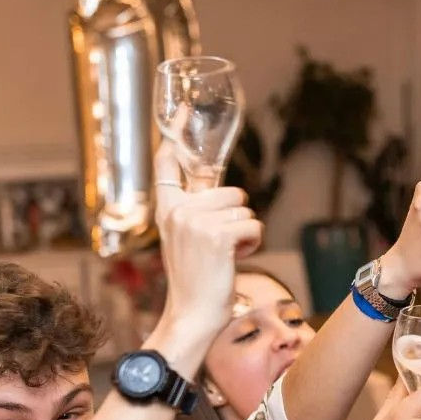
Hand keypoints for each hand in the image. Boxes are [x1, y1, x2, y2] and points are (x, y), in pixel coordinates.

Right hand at [154, 141, 262, 340]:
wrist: (192, 313)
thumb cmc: (195, 278)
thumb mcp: (186, 238)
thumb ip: (196, 210)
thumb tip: (225, 193)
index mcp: (167, 207)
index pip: (168, 163)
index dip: (177, 133)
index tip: (185, 106)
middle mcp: (177, 209)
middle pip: (231, 191)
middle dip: (236, 217)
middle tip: (219, 245)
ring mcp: (195, 221)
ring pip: (245, 210)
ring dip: (245, 233)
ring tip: (224, 254)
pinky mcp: (217, 236)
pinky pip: (254, 227)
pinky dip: (252, 245)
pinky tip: (234, 259)